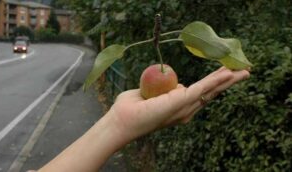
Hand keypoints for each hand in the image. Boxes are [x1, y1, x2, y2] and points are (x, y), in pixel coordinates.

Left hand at [108, 67, 249, 141]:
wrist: (122, 119)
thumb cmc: (131, 108)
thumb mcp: (151, 93)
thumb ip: (164, 90)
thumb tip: (174, 86)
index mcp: (178, 108)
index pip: (201, 93)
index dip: (213, 83)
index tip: (223, 73)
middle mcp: (185, 110)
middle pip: (210, 92)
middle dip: (227, 81)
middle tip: (242, 72)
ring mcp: (184, 106)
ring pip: (211, 90)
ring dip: (227, 79)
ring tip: (243, 71)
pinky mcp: (182, 101)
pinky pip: (203, 88)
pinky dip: (217, 80)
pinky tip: (229, 73)